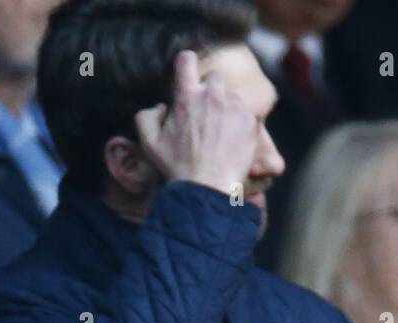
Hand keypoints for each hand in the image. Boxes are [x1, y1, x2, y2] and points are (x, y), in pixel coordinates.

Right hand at [133, 49, 256, 195]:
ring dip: (228, 109)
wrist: (207, 188)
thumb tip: (160, 106)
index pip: (186, 60)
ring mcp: (234, 107)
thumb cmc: (177, 167)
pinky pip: (248, 115)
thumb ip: (146, 117)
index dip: (187, 62)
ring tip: (222, 133)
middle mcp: (212, 96)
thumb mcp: (149, 144)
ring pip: (233, 97)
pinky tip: (234, 143)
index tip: (188, 72)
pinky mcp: (251, 121)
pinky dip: (242, 125)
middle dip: (212, 90)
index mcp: (186, 97)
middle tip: (208, 112)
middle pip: (215, 76)